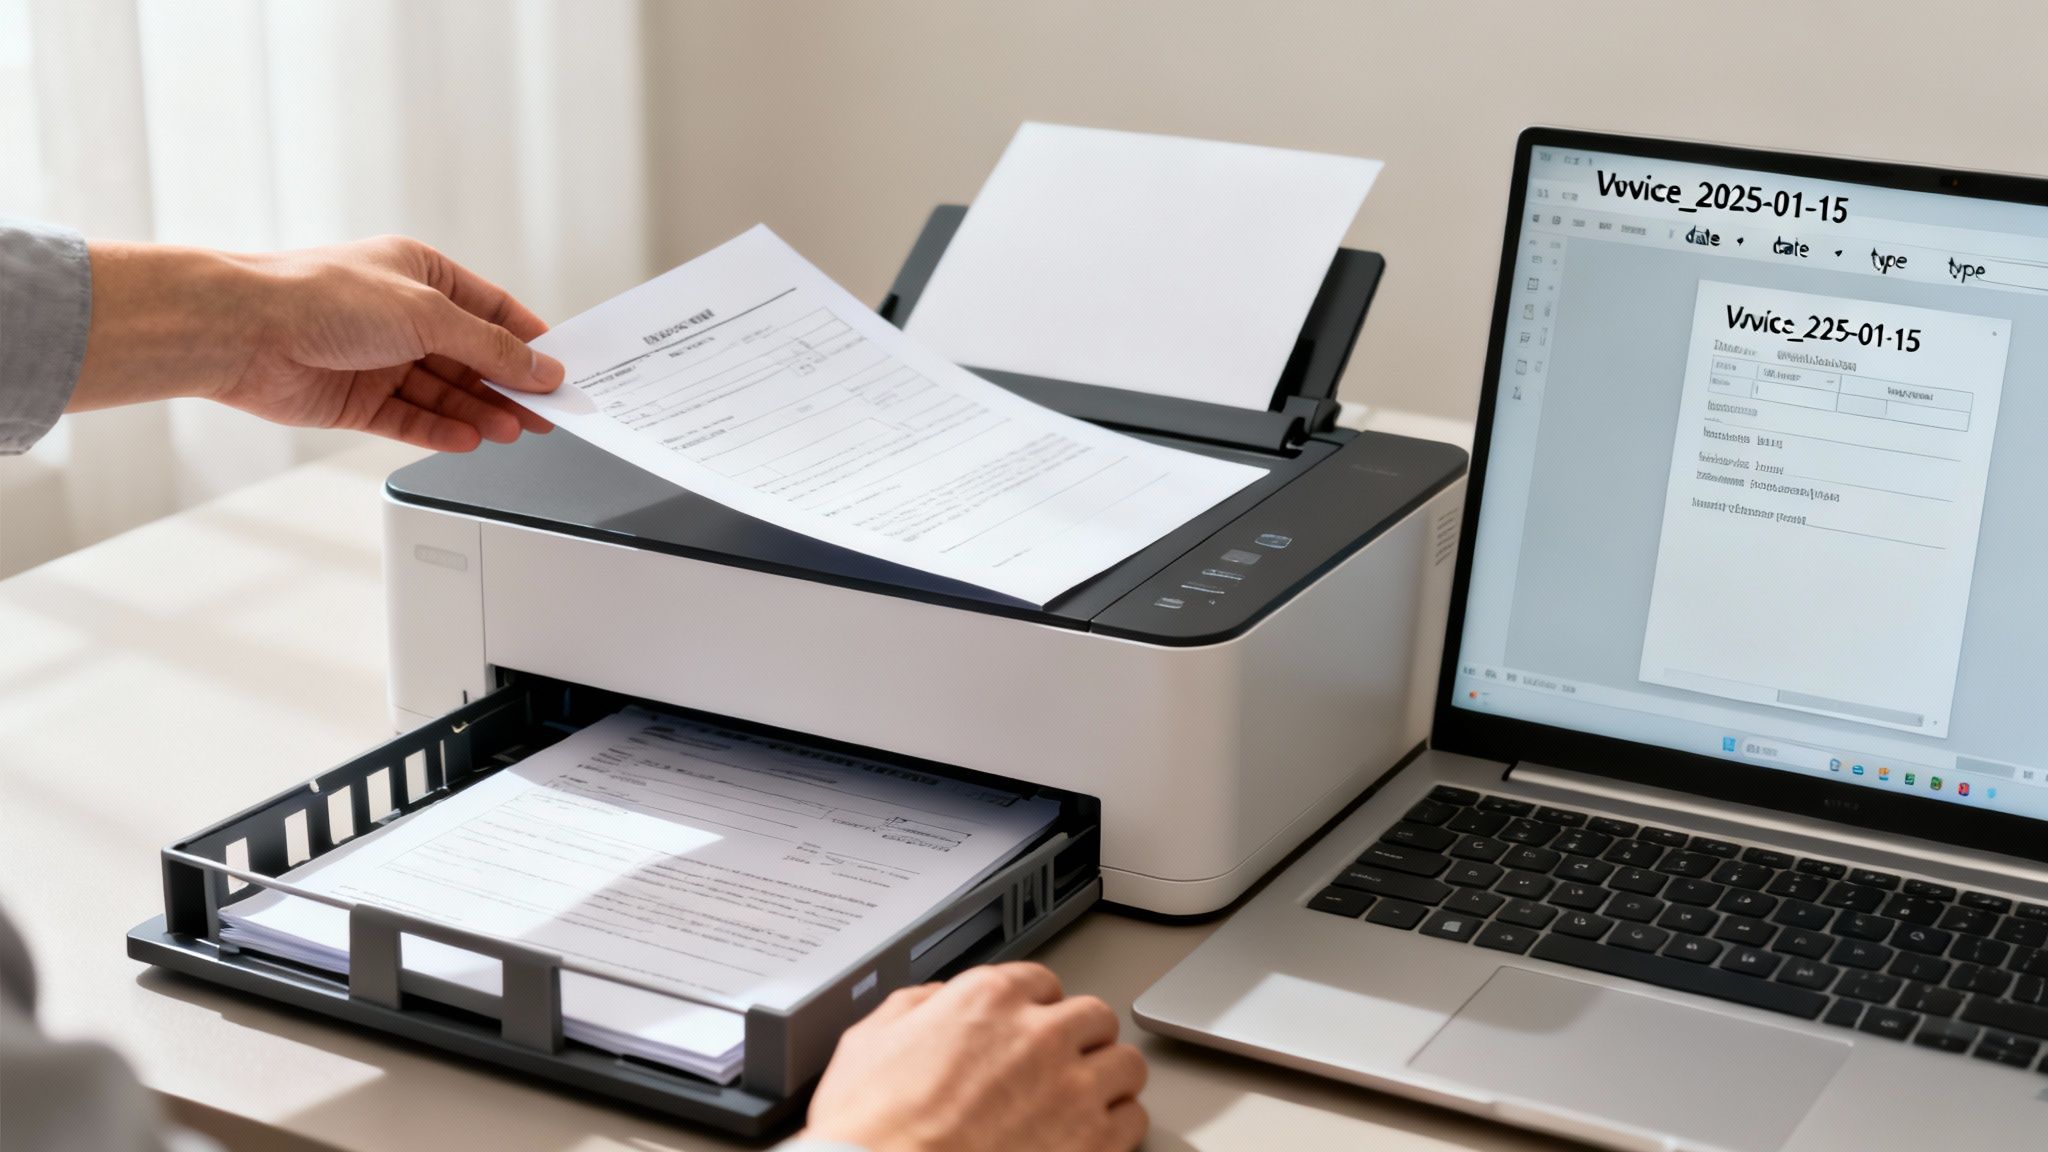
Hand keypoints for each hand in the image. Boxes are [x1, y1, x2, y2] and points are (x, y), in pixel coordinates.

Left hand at [71, 236, 564, 451]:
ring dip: (480, 411)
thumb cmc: (320, 296)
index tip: (559, 369)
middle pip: (471, 358)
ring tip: (513, 431)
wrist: (242, 330)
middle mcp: (400, 316)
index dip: (527, 341)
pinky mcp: (357, 401)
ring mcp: (379, 360)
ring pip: (445, 393)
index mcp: (420, 274)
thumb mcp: (428, 313)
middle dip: (509, 385)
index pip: (491, 310)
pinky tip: (470, 439)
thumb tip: (541, 367)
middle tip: (547, 413)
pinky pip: (412, 420)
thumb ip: (491, 347)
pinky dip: (442, 431)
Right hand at [803, 963, 1147, 1151]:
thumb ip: (915, 1007)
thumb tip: (936, 1002)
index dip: (1034, 1007)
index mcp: (989, 1000)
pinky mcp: (1092, 1142)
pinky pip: (1134, 1119)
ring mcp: (1072, 1089)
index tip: (1031, 1025)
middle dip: (1079, 1037)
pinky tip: (1095, 1136)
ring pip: (1126, 1064)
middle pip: (1094, 1016)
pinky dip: (1118, 1126)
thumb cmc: (871, 1127)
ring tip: (1088, 1098)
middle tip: (1062, 1061)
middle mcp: (1040, 1035)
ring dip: (1108, 1078)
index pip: (1041, 982)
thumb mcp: (869, 1041)